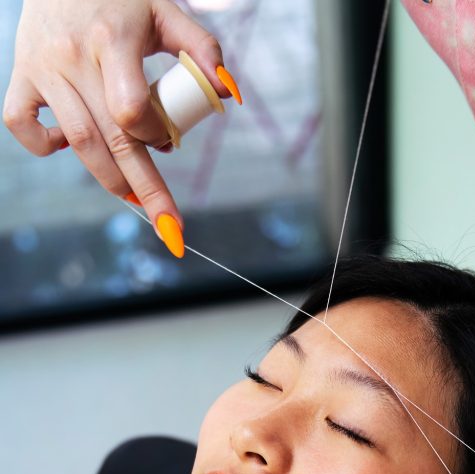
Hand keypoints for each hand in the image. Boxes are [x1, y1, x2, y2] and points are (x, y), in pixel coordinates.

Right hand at [3, 0, 229, 242]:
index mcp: (112, 38)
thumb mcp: (164, 10)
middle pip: (110, 139)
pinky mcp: (22, 74)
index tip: (170, 140)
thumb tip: (228, 92)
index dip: (156, 134)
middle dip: (144, 188)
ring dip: (109, 178)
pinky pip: (21, 124)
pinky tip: (67, 146)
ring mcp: (43, 68)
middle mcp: (73, 56)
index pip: (132, 109)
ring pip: (76, 142)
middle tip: (169, 225)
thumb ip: (202, 46)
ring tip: (133, 195)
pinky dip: (43, 146)